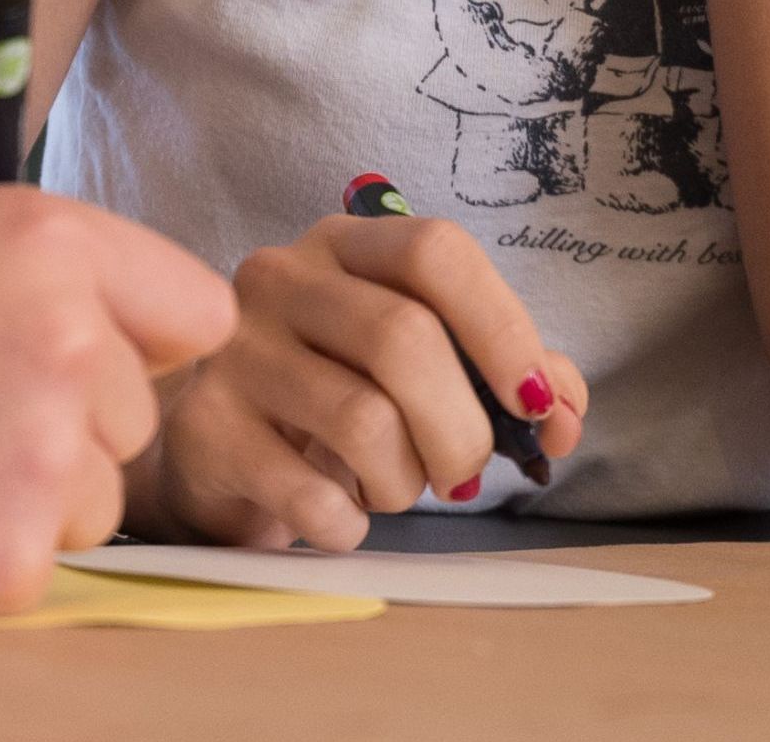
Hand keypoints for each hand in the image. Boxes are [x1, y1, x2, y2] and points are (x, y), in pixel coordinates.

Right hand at [0, 189, 234, 609]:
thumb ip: (21, 277)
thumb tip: (115, 330)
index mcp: (42, 238)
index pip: (194, 311)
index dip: (138, 345)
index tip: (82, 364)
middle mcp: (67, 336)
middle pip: (136, 417)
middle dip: (61, 429)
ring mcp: (44, 452)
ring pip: (97, 500)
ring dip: (24, 500)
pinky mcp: (10, 556)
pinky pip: (38, 566)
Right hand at [133, 211, 586, 549]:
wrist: (215, 449)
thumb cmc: (334, 395)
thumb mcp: (420, 367)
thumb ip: (504, 377)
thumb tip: (564, 415)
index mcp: (344, 245)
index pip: (435, 251)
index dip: (502, 327)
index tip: (537, 402)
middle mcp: (279, 277)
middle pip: (404, 338)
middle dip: (462, 428)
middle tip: (463, 474)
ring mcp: (234, 351)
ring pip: (362, 420)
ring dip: (404, 481)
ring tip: (389, 486)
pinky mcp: (204, 428)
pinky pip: (313, 495)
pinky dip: (351, 523)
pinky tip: (339, 512)